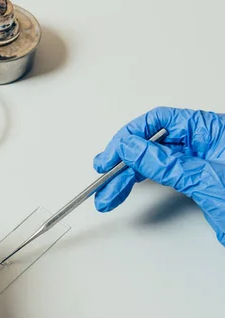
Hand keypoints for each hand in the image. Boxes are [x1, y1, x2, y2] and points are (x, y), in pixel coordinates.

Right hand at [93, 107, 224, 243]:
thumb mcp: (206, 180)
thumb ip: (165, 163)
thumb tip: (130, 147)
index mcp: (213, 130)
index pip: (161, 122)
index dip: (131, 136)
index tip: (112, 156)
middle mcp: (206, 144)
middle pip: (153, 144)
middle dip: (124, 164)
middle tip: (104, 180)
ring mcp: (202, 164)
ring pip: (154, 164)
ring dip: (127, 179)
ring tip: (108, 196)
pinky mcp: (200, 184)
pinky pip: (163, 178)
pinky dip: (143, 187)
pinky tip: (127, 192)